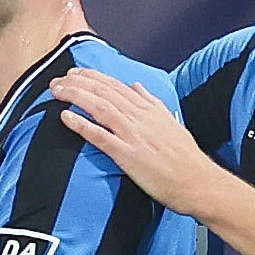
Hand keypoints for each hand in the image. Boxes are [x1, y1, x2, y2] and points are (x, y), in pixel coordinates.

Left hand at [53, 67, 217, 214]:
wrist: (197, 181)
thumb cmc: (185, 158)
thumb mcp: (171, 122)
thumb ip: (152, 103)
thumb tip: (137, 86)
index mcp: (149, 109)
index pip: (115, 85)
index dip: (92, 77)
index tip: (75, 73)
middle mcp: (140, 117)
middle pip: (103, 91)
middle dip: (77, 82)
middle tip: (57, 80)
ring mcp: (133, 134)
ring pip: (99, 106)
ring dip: (75, 96)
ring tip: (56, 91)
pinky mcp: (128, 154)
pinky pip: (100, 136)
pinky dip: (81, 124)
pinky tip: (65, 116)